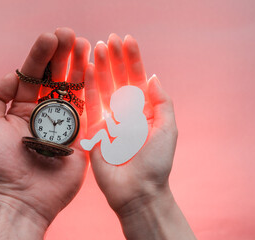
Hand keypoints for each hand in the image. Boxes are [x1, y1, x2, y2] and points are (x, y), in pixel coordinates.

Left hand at [0, 28, 89, 236]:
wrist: (21, 198)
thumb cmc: (0, 165)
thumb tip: (14, 74)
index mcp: (22, 108)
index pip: (33, 76)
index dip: (41, 56)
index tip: (50, 37)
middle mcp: (45, 113)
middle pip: (56, 79)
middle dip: (63, 56)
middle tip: (70, 35)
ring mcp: (65, 124)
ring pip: (74, 91)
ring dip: (79, 67)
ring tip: (84, 45)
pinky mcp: (82, 137)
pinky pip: (88, 111)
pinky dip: (92, 91)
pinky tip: (94, 71)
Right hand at [84, 34, 194, 238]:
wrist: (138, 190)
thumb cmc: (156, 162)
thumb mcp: (167, 129)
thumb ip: (161, 102)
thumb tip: (152, 76)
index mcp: (144, 111)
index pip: (137, 80)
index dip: (132, 60)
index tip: (127, 41)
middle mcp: (125, 113)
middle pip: (118, 80)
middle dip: (114, 60)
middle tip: (109, 39)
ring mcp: (108, 120)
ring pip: (104, 89)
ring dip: (101, 68)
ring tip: (97, 47)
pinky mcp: (93, 130)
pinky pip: (90, 106)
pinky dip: (88, 87)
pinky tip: (87, 69)